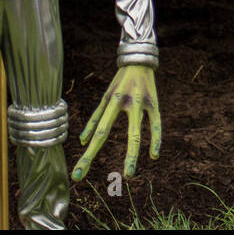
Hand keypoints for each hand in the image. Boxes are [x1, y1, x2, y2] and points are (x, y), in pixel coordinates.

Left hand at [72, 65, 160, 180]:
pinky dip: (155, 139)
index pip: (95, 132)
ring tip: (128, 174)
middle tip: (81, 175)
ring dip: (131, 154)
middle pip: (105, 133)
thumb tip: (82, 141)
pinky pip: (156, 124)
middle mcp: (121, 103)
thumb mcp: (105, 97)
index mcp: (108, 102)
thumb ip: (95, 119)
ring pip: (135, 132)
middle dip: (92, 154)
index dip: (87, 153)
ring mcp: (139, 103)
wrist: (139, 59)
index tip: (78, 173)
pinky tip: (154, 155)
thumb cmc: (120, 81)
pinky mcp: (154, 103)